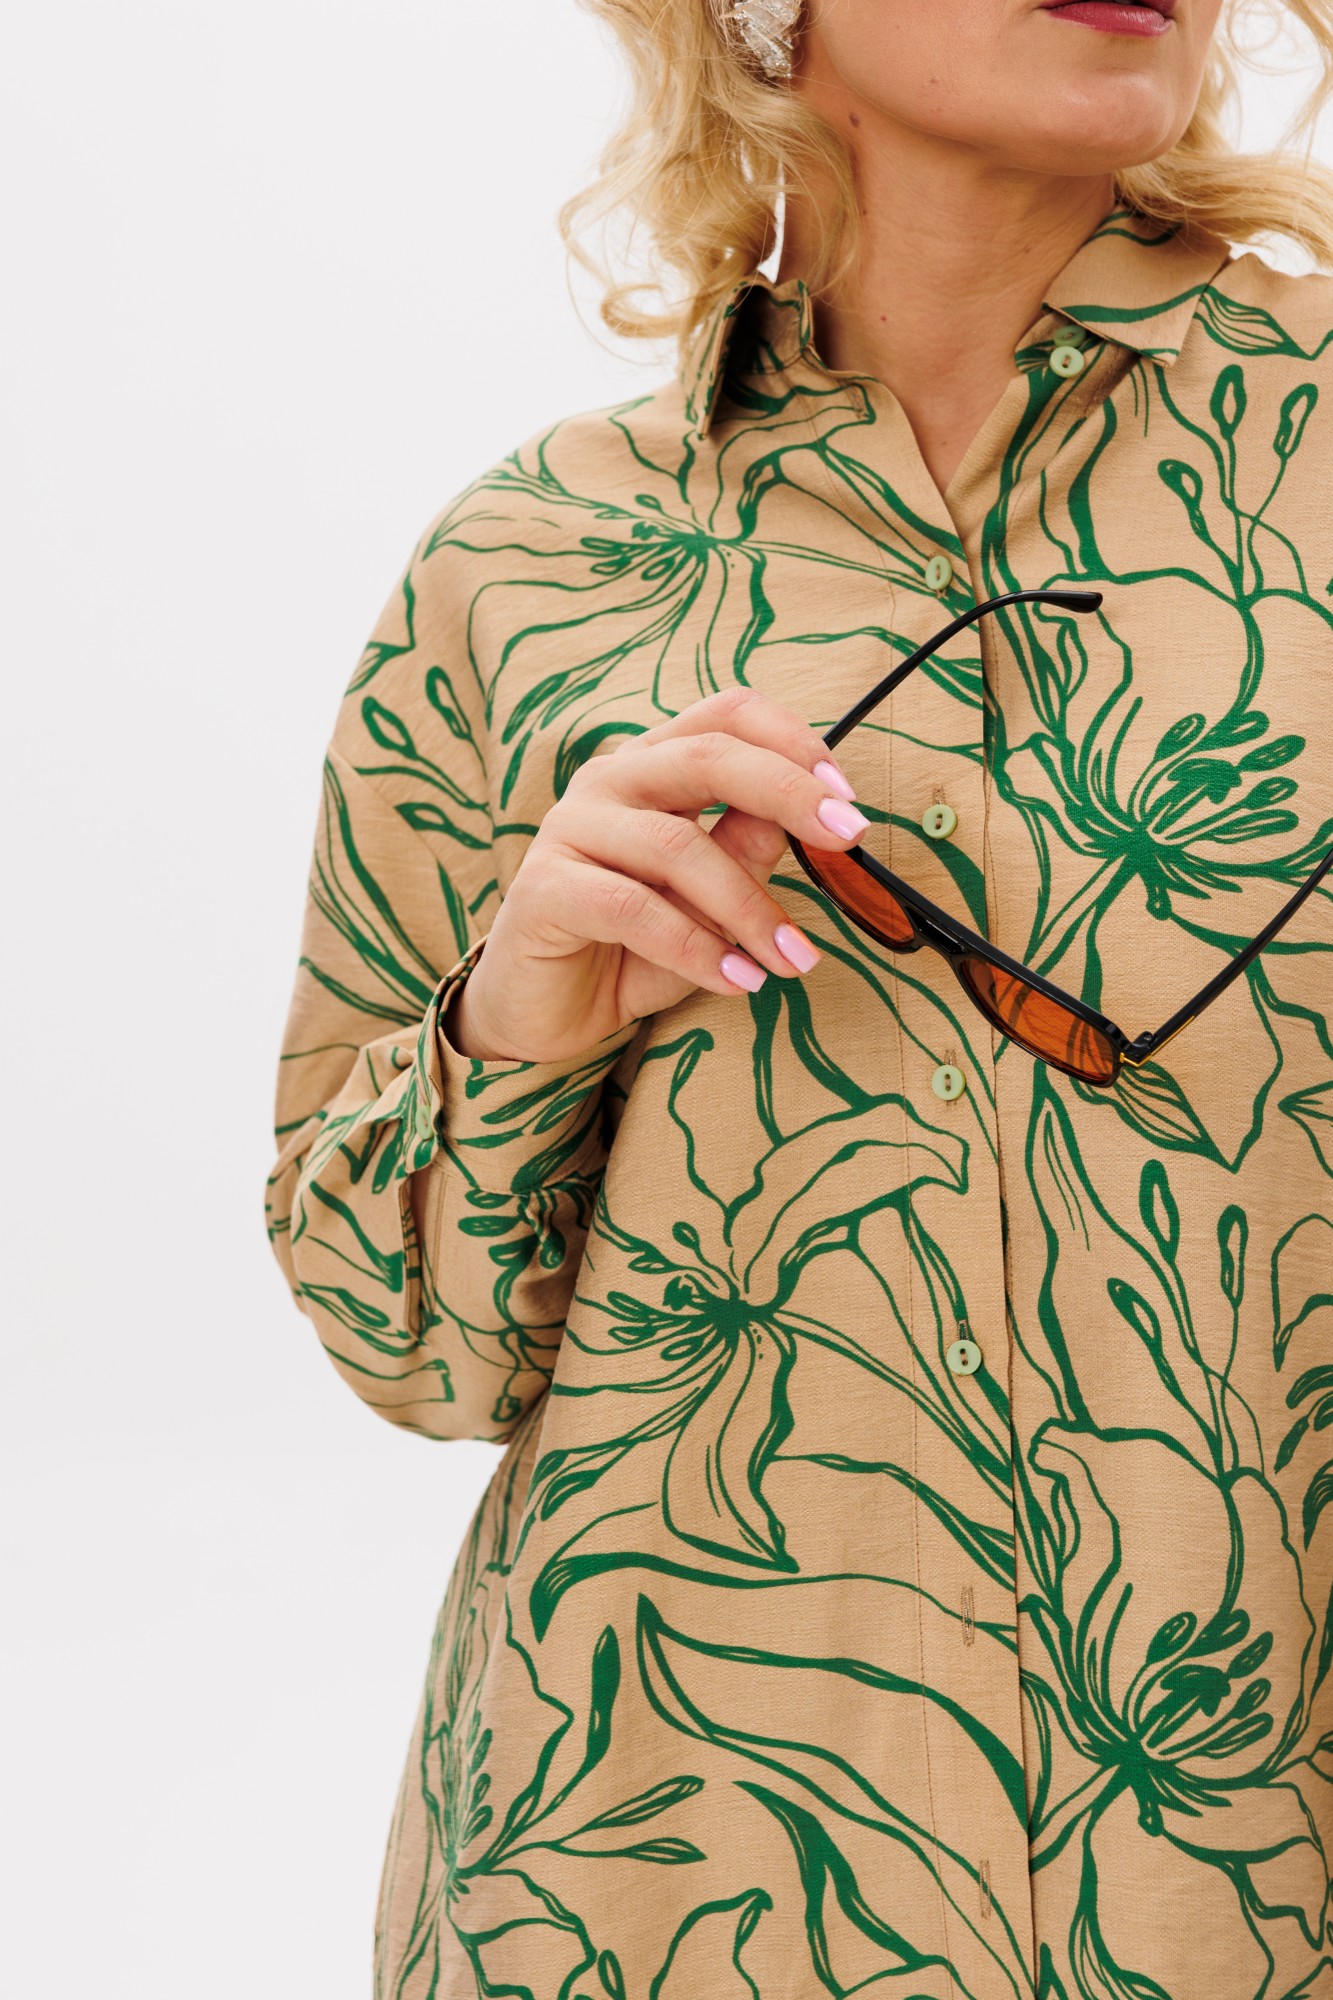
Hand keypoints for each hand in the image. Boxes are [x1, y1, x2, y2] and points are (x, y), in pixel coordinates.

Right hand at [445, 686, 870, 1063]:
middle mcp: (609, 782)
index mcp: (653, 766)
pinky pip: (632, 909)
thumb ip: (746, 852)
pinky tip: (737, 981)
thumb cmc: (635, 949)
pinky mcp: (543, 889)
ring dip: (749, 907)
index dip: (792, 741)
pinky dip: (696, 948)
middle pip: (706, 756)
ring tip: (790, 960)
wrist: (548, 1013)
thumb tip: (804, 819)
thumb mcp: (711, 902)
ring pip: (677, 845)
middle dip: (788, 792)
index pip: (725, 715)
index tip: (845, 797)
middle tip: (847, 836)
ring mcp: (569, 829)